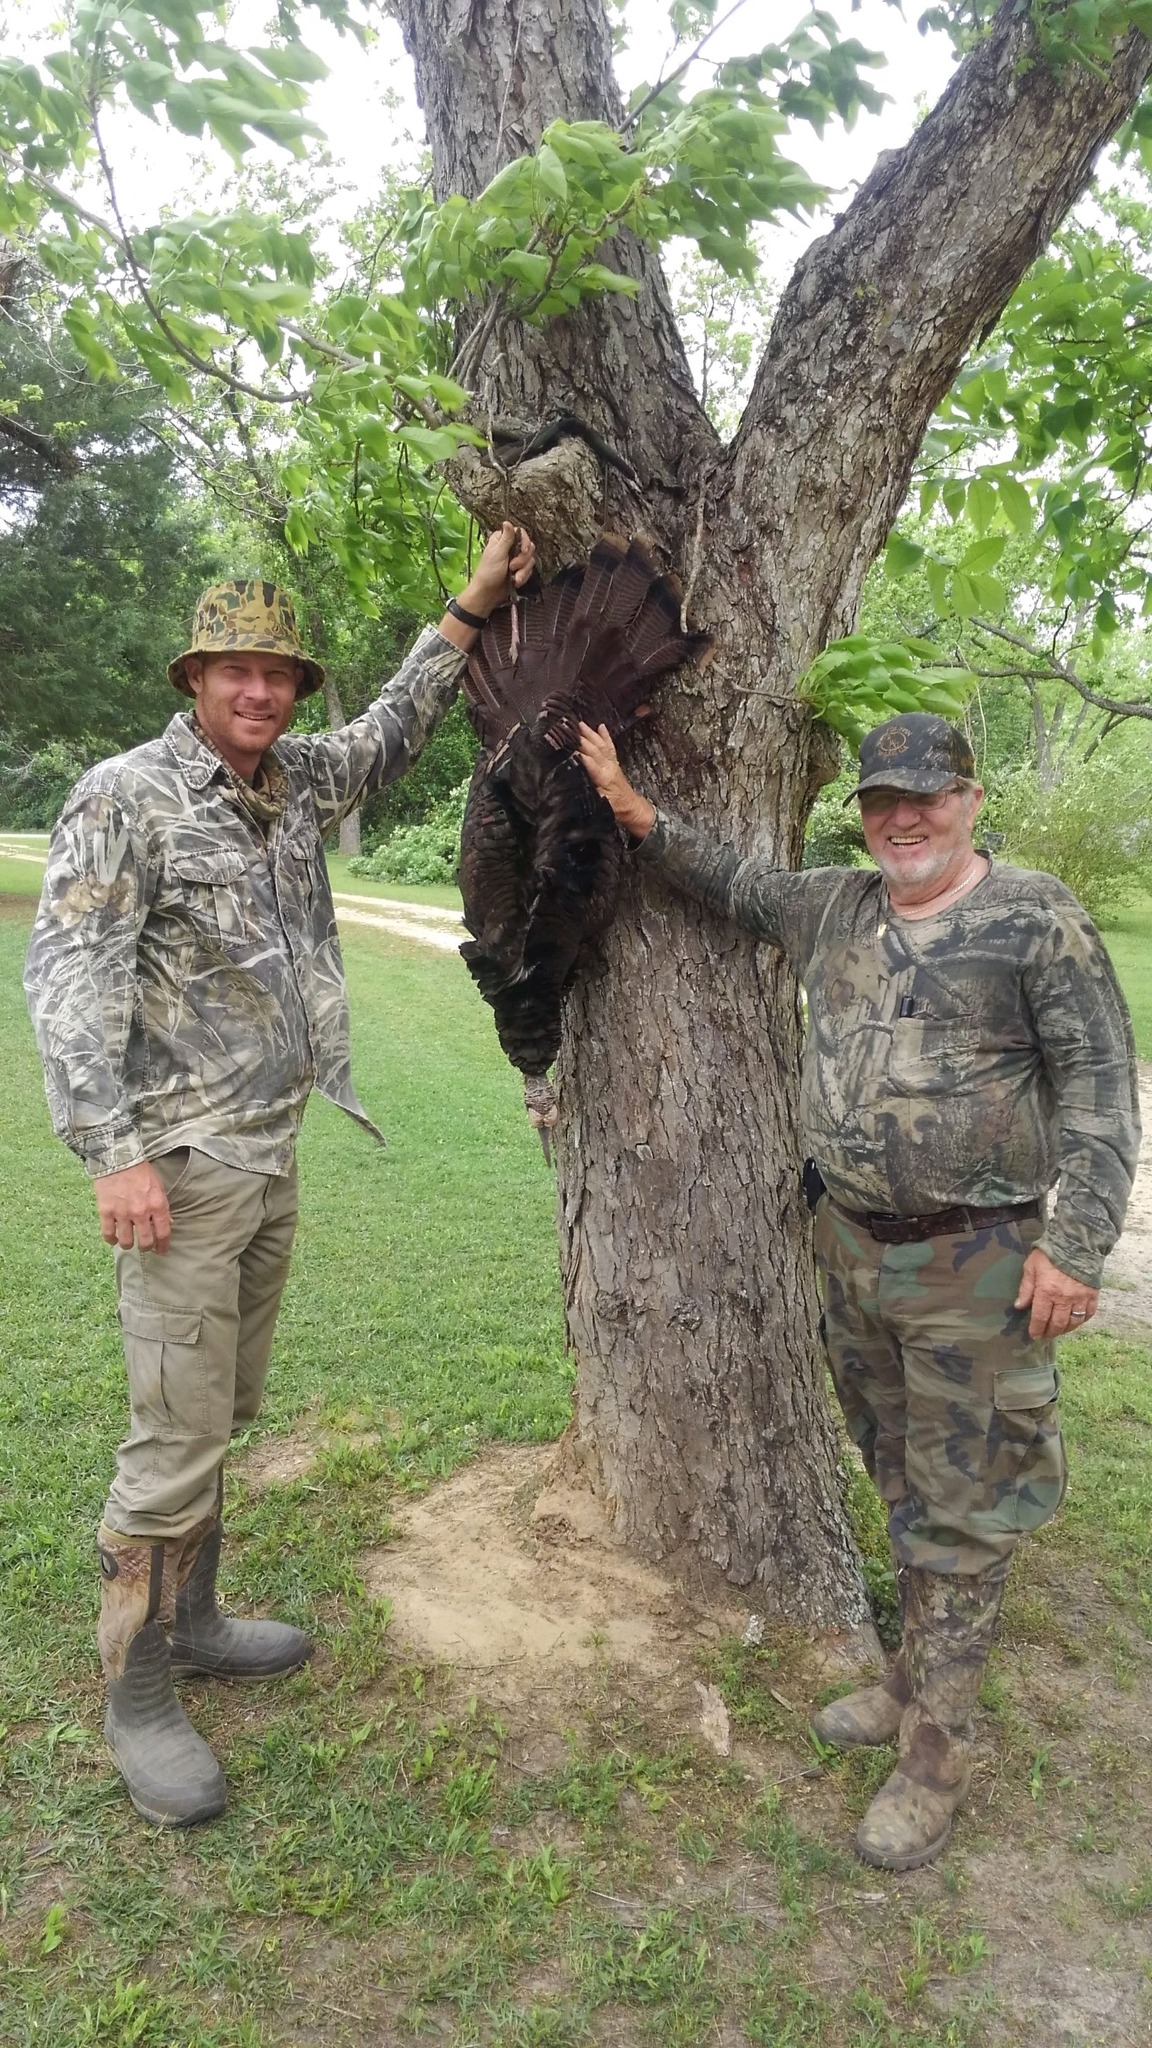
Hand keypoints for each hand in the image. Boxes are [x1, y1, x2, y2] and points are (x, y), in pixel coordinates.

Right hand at [94, 1161, 171, 1253]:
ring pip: (126, 1242)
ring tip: (128, 1242)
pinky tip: (113, 1238)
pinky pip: (108, 1234)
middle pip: (145, 1242)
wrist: (118, 1157)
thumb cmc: (140, 1171)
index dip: (162, 1246)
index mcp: (157, 1205)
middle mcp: (141, 1212)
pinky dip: (111, 1239)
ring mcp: (123, 1213)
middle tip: (144, 1246)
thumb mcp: (158, 1187)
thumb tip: (167, 1223)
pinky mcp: (106, 1212)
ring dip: (128, 1244)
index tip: (161, 1250)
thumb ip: (162, 1207)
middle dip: (146, 1247)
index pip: (163, 1233)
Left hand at [459, 521, 536, 616]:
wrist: (488, 594)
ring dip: (523, 570)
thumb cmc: (488, 573)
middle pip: (528, 546)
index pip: (521, 533)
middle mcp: (510, 548)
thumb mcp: (497, 553)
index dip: (525, 542)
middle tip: (512, 567)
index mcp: (502, 540)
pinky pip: (529, 570)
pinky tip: (515, 581)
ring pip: (530, 559)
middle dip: (523, 559)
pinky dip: (523, 576)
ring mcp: (516, 559)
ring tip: (514, 577)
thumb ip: (506, 539)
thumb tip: (507, 522)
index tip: (523, 550)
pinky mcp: (520, 570)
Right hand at [576, 721, 655, 838]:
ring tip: (581, 724)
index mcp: (604, 778)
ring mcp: (612, 764)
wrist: (631, 808)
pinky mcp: (614, 763)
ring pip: (601, 745)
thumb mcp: (602, 806)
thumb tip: (578, 785)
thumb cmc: (616, 809)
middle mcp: (609, 768)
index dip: (580, 755)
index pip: (590, 763)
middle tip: (569, 729)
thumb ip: (592, 794)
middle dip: (583, 739)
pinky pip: (610, 747)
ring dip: (591, 734)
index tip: (569, 747)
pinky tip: (601, 727)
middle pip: (595, 750)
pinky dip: (606, 736)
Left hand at [1014, 1246, 1097, 1339]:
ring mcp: (1081, 1298)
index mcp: (1047, 1291)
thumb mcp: (1031, 1267)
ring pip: (1074, 1322)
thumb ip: (1026, 1288)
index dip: (1036, 1329)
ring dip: (1065, 1329)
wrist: (1076, 1242)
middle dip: (1050, 1332)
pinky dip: (1081, 1320)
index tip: (1034, 1335)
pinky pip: (1088, 1314)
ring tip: (1058, 1330)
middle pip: (1058, 1324)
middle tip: (1045, 1335)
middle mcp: (1065, 1298)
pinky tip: (1075, 1321)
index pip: (1041, 1318)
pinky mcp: (1093, 1294)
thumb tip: (1019, 1306)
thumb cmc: (1050, 1253)